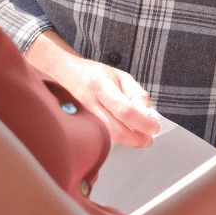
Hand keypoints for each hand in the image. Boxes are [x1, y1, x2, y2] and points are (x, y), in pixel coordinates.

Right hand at [24, 31, 158, 146]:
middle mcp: (89, 102)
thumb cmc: (93, 74)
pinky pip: (101, 137)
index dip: (142, 122)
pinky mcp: (78, 125)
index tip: (154, 127)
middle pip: (115, 129)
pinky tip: (124, 133)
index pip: (125, 110)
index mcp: (101, 85)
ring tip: (140, 136)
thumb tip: (148, 115)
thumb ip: (137, 94)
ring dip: (128, 141)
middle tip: (149, 139)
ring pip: (108, 137)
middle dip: (137, 138)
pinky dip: (116, 138)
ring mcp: (81, 116)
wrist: (62, 74)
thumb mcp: (121, 76)